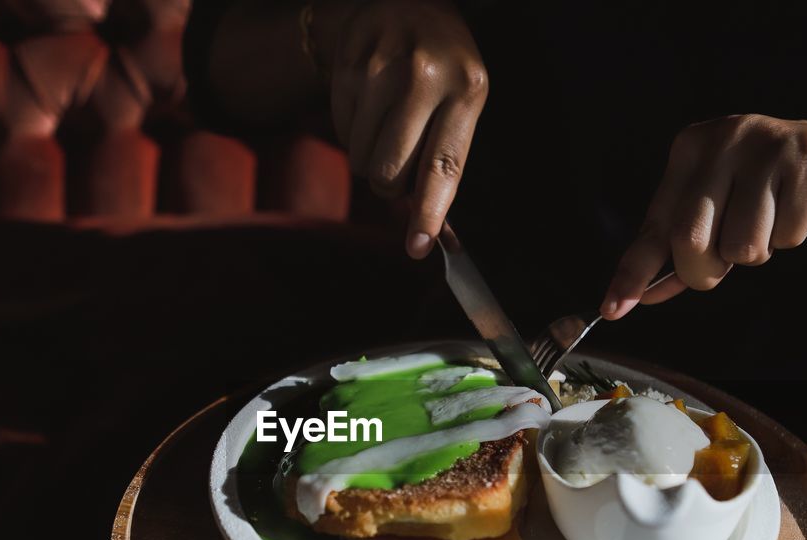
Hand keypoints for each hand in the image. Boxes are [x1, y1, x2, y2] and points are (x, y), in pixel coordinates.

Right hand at [319, 0, 487, 258]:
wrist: (411, 2)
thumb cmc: (445, 67)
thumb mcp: (463, 101)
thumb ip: (446, 159)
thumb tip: (432, 231)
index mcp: (466, 91)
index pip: (443, 166)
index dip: (428, 212)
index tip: (418, 246)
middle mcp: (424, 76)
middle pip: (390, 170)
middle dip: (389, 183)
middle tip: (397, 166)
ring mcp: (382, 67)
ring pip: (360, 155)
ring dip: (368, 158)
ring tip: (386, 126)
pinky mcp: (350, 63)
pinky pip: (341, 129)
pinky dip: (352, 131)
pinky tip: (369, 106)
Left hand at [601, 115, 806, 318]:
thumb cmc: (778, 191)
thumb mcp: (723, 211)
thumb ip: (681, 250)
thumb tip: (639, 296)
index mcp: (693, 148)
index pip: (655, 225)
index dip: (634, 272)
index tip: (612, 310)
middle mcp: (725, 138)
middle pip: (691, 238)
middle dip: (707, 270)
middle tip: (729, 259)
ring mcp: (768, 147)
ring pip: (741, 245)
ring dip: (758, 251)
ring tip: (773, 220)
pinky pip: (785, 238)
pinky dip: (793, 238)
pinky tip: (803, 210)